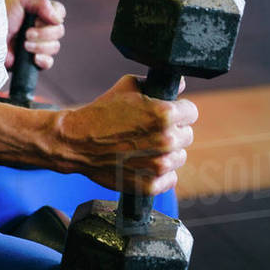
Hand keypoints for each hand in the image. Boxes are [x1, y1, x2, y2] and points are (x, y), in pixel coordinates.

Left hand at [5, 0, 65, 70]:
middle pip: (59, 31)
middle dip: (44, 33)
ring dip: (40, 46)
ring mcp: (39, 44)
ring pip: (55, 47)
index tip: (38, 19)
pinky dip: (42, 60)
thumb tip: (58, 19)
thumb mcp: (19, 0)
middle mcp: (42, 28)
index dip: (53, 17)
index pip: (60, 12)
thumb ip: (41, 2)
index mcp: (40, 12)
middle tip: (26, 33)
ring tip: (24, 44)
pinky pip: (49, 62)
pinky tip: (33, 58)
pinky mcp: (34, 60)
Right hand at [52, 75, 197, 197]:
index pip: (191, 112)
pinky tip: (145, 163)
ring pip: (179, 157)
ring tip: (147, 147)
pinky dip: (161, 173)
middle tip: (154, 130)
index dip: (181, 111)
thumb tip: (180, 84)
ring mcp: (158, 165)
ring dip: (168, 152)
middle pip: (187, 135)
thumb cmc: (102, 110)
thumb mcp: (129, 85)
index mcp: (164, 113)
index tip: (172, 113)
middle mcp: (166, 140)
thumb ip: (156, 84)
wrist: (77, 140)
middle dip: (174, 131)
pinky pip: (170, 179)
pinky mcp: (150, 185)